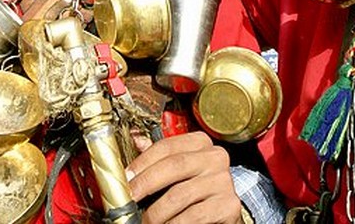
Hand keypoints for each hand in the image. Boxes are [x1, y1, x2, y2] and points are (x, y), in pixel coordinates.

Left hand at [126, 132, 243, 223]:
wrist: (222, 216)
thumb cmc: (196, 193)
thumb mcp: (179, 172)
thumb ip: (160, 158)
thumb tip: (136, 139)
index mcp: (201, 143)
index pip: (167, 146)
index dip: (142, 162)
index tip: (126, 177)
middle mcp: (215, 157)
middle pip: (174, 165)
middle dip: (145, 184)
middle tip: (128, 200)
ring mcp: (224, 181)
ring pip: (180, 194)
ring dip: (156, 212)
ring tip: (144, 220)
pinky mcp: (229, 205)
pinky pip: (193, 216)